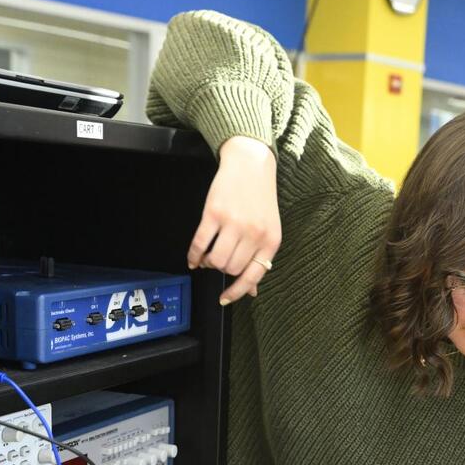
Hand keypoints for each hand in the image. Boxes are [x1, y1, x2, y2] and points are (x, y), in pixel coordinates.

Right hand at [190, 136, 280, 303]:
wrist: (251, 165)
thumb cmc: (260, 198)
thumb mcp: (268, 229)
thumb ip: (259, 258)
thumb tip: (251, 291)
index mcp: (270, 242)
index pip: (253, 276)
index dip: (236, 292)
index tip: (224, 299)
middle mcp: (254, 234)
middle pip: (231, 269)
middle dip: (221, 269)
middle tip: (217, 261)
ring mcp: (234, 224)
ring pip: (216, 260)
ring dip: (208, 263)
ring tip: (207, 257)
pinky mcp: (214, 213)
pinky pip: (200, 244)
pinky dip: (194, 254)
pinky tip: (193, 257)